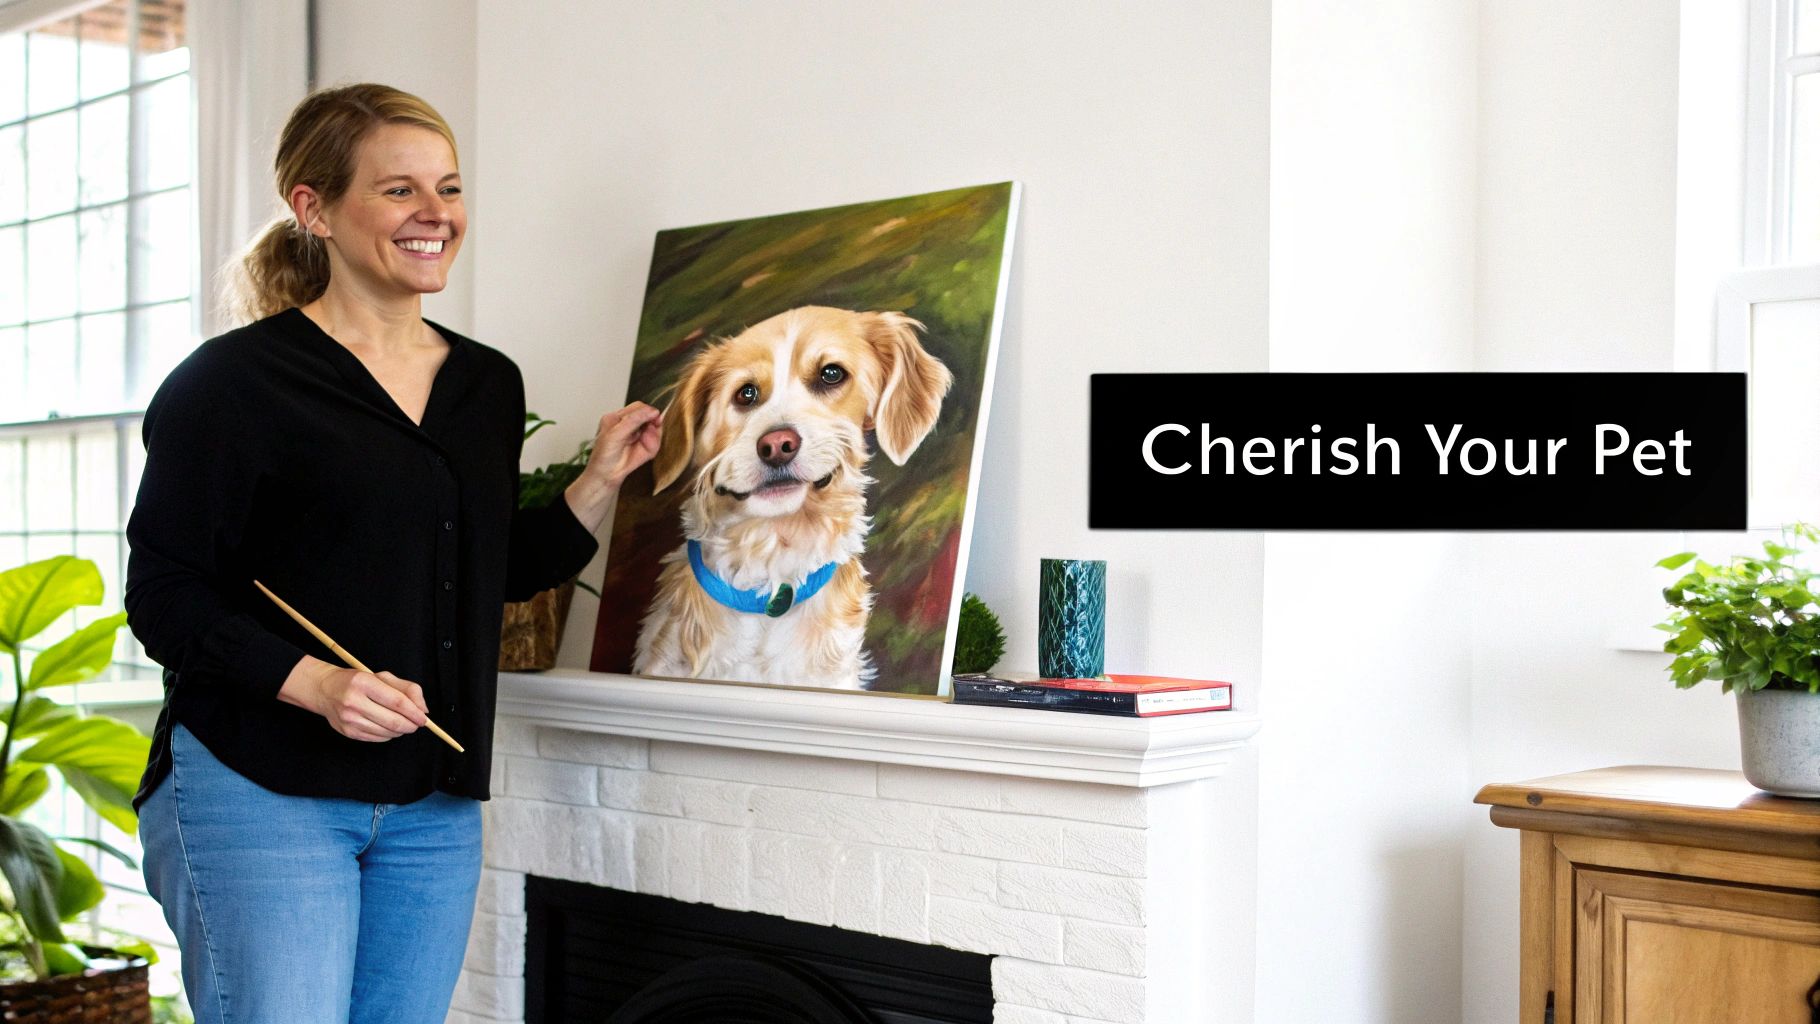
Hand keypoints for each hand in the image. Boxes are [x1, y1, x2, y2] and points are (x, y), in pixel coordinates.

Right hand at [278, 656, 428, 741]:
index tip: (424, 718)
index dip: (414, 712)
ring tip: (404, 724)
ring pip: (387, 732)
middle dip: (411, 725)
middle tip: (417, 724)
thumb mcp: (382, 676)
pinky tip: (389, 727)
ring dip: (401, 731)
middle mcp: (354, 701)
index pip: (397, 702)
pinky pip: (377, 738)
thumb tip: (423, 709)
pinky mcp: (347, 732)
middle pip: (393, 721)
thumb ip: (407, 689)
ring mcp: (349, 719)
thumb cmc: (357, 681)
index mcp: (364, 683)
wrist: (324, 689)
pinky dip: (389, 735)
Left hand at [583, 402, 662, 488]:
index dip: (647, 411)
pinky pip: (656, 441)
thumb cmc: (603, 456)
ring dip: (653, 435)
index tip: (654, 416)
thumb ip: (633, 421)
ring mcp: (639, 435)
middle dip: (652, 423)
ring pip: (655, 428)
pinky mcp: (646, 446)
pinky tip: (646, 450)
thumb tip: (652, 411)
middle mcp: (629, 424)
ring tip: (644, 443)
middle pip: (649, 416)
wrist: (607, 476)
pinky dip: (654, 445)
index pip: (637, 407)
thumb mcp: (615, 434)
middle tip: (649, 431)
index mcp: (617, 417)